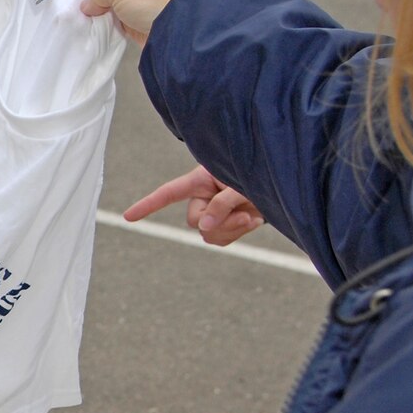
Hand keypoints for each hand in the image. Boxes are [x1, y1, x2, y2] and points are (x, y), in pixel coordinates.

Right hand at [124, 165, 263, 245]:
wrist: (284, 181)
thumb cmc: (261, 173)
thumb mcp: (241, 185)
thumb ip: (221, 204)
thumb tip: (203, 228)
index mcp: (201, 179)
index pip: (168, 193)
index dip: (148, 205)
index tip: (129, 217)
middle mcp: (204, 196)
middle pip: (194, 220)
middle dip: (217, 222)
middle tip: (242, 215)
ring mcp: (215, 210)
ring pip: (207, 234)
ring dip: (229, 230)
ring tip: (251, 216)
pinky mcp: (228, 221)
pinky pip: (221, 239)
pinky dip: (237, 234)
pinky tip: (253, 220)